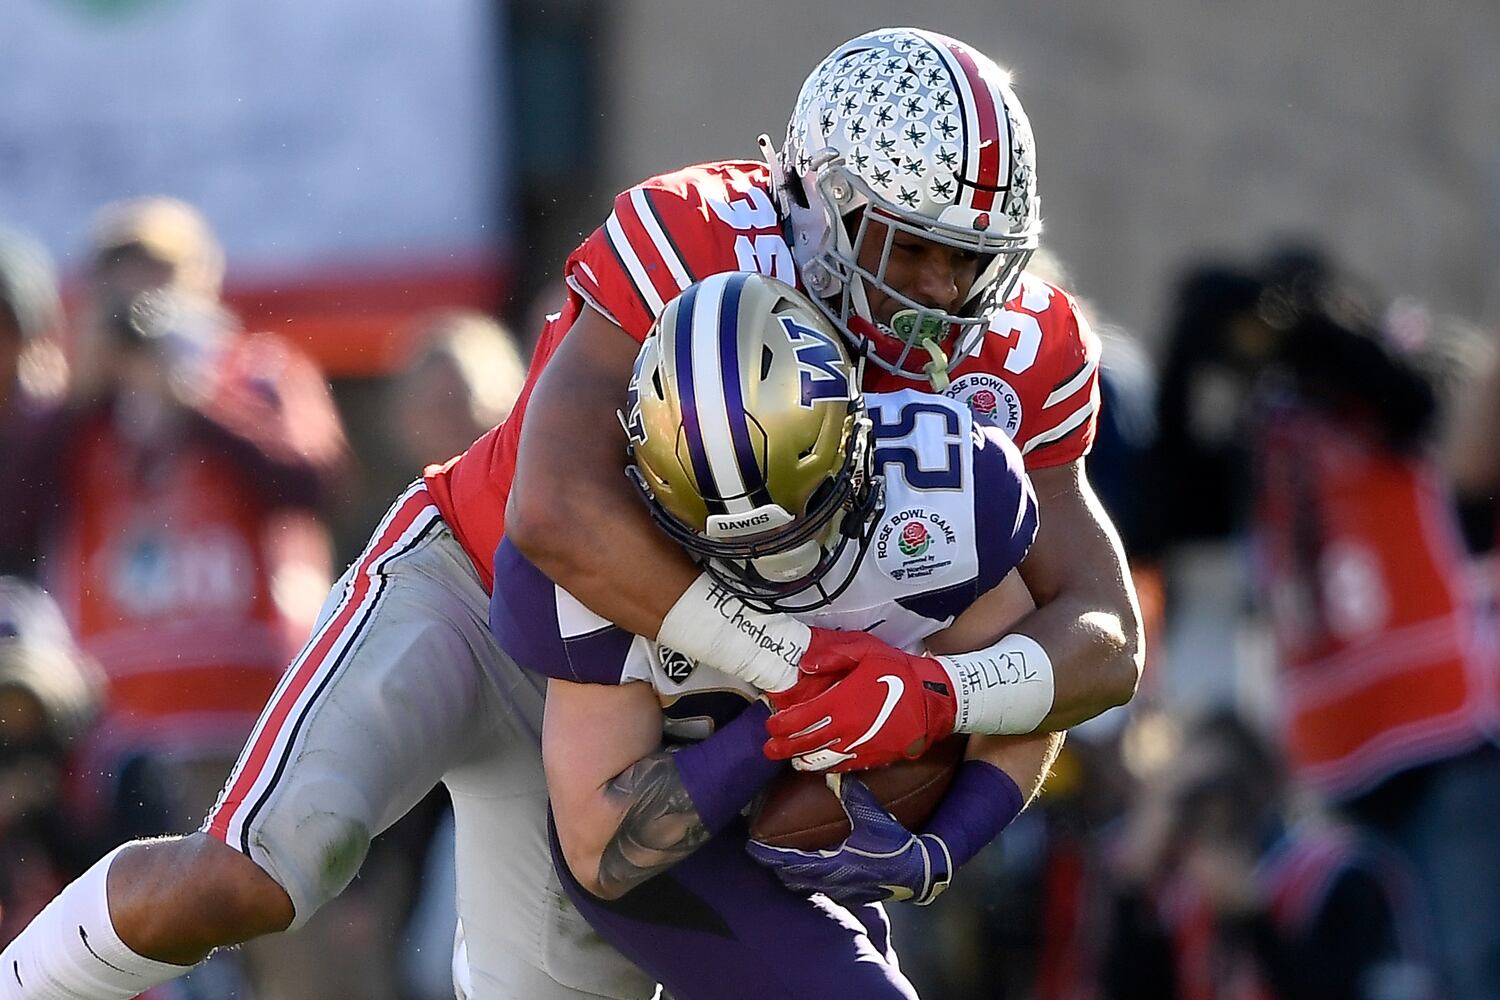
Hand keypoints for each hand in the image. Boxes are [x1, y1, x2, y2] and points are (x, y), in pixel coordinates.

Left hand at [746, 774, 951, 905]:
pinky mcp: (857, 893)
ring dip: (794, 874)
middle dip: (776, 866)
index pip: (789, 861)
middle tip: (761, 852)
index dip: (768, 855)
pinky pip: (826, 888)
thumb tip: (834, 775)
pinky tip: (818, 870)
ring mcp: (844, 890)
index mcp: (831, 864)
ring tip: (784, 862)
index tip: (750, 847)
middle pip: (793, 877)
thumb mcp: (874, 818)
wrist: (921, 873)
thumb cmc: (897, 847)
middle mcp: (833, 881)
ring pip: (808, 885)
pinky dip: (814, 879)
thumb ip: (854, 795)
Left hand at [763, 631, 955, 770]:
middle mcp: (845, 729)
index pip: (798, 720)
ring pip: (820, 760)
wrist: (934, 700)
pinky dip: (826, 766)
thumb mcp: (867, 651)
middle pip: (803, 744)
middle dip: (782, 747)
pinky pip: (842, 767)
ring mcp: (858, 747)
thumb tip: (804, 665)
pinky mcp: (871, 759)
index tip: (770, 724)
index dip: (779, 725)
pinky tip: (819, 762)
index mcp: (840, 703)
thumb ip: (833, 655)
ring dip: (801, 760)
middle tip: (769, 747)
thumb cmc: (898, 672)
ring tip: (791, 759)